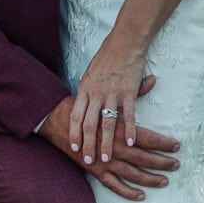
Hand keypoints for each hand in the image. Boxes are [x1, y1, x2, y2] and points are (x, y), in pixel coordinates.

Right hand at [40, 96, 179, 201]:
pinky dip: (128, 192)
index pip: (148, 138)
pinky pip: (115, 185)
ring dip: (150, 179)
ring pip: (132, 173)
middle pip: (144, 158)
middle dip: (162, 162)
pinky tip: (140, 195)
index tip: (177, 146)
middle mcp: (115, 146)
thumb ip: (134, 89)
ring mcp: (105, 161)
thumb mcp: (110, 93)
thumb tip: (152, 79)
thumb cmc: (87, 103)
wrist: (59, 119)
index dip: (164, 143)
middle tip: (176, 164)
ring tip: (164, 180)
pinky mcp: (96, 170)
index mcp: (120, 127)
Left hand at [70, 33, 147, 162]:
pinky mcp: (129, 92)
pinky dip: (129, 131)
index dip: (74, 134)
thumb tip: (82, 100)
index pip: (76, 116)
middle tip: (89, 161)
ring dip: (106, 144)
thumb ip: (87, 88)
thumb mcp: (90, 71)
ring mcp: (113, 94)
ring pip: (107, 124)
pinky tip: (130, 142)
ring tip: (106, 158)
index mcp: (85, 88)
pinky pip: (128, 116)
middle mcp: (97, 93)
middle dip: (88, 146)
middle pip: (89, 125)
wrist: (125, 41)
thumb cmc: (107, 55)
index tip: (73, 148)